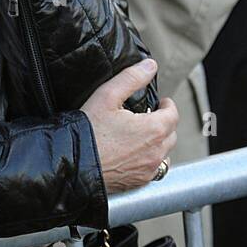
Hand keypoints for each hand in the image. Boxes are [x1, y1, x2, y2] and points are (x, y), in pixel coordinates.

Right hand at [81, 60, 178, 194]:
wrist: (73, 163)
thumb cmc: (88, 130)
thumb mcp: (106, 96)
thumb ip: (131, 78)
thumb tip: (150, 65)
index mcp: (154, 128)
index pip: (173, 113)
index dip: (167, 105)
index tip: (160, 103)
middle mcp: (157, 151)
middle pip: (171, 133)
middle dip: (163, 123)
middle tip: (146, 117)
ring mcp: (150, 169)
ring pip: (165, 153)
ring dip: (158, 143)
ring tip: (140, 137)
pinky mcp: (141, 181)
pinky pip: (156, 170)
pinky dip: (150, 161)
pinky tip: (134, 155)